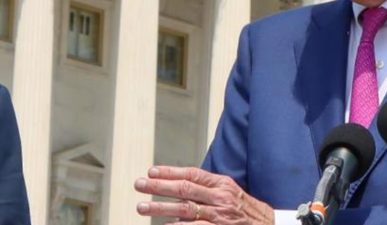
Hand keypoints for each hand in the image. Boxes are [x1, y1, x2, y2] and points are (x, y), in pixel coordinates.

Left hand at [134, 166, 274, 224]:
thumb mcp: (231, 192)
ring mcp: (219, 215)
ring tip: (142, 207)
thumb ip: (209, 187)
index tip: (151, 171)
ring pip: (185, 209)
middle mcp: (219, 197)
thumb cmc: (247, 210)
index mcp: (222, 184)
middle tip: (138, 184)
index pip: (191, 174)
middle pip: (183, 188)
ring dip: (161, 207)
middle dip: (158, 186)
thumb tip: (182, 182)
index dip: (169, 172)